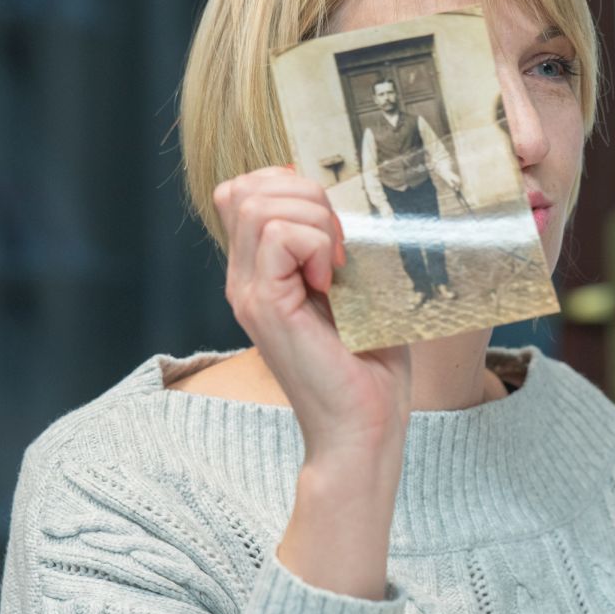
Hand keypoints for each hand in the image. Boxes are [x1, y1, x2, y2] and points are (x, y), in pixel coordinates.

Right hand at [213, 167, 410, 464]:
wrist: (364, 426)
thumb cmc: (370, 364)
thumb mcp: (358, 288)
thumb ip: (340, 245)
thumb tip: (350, 200)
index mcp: (261, 271)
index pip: (246, 191)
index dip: (292, 187)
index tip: (337, 229)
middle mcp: (244, 279)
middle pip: (246, 189)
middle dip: (306, 196)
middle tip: (343, 245)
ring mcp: (249, 292)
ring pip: (258, 203)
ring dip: (315, 220)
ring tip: (340, 265)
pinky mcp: (265, 306)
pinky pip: (279, 235)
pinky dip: (318, 244)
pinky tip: (335, 283)